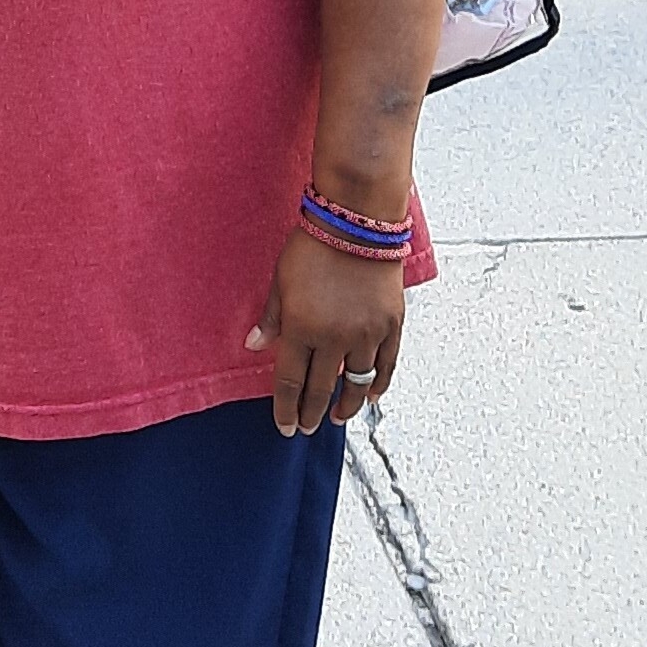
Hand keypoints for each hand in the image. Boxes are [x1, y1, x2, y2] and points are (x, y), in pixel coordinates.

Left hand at [247, 226, 404, 436]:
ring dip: (345, 405)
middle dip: (310, 413)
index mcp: (302, 328)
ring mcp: (366, 334)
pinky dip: (377, 384)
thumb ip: (270, 318)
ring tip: (335, 416)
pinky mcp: (391, 325)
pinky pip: (386, 365)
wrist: (357, 220)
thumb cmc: (314, 244)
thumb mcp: (280, 279)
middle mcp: (335, 338)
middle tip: (306, 427)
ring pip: (355, 383)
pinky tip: (370, 396)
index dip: (286, 408)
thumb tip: (254, 347)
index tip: (285, 426)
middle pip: (321, 389)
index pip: (291, 382)